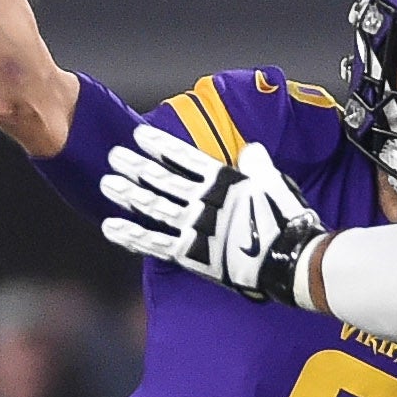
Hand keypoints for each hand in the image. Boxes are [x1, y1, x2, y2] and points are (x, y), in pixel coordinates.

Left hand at [101, 124, 322, 303]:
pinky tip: (111, 226)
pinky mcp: (191, 254)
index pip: (185, 158)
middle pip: (163, 180)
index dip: (161, 145)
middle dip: (137, 167)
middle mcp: (204, 201)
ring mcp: (195, 227)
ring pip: (154, 208)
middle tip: (114, 155)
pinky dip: (132, 235)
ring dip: (129, 195)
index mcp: (224, 180)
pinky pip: (155, 244)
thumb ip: (258, 164)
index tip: (140, 135)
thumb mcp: (274, 183)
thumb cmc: (286, 221)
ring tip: (107, 183)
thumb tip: (250, 149)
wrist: (289, 261)